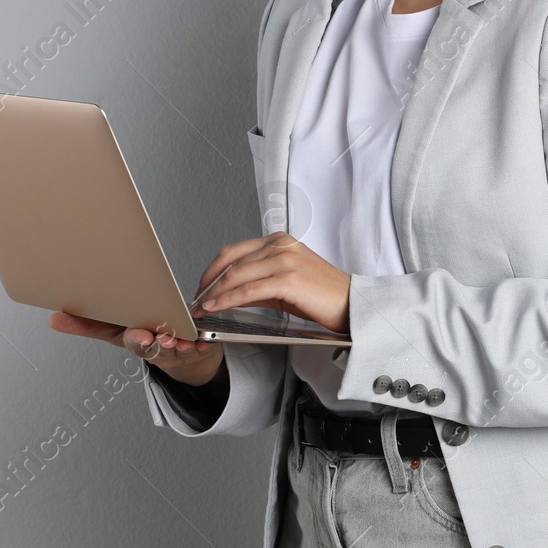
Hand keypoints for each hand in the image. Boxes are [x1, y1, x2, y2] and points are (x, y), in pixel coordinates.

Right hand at [46, 311, 225, 386]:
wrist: (190, 360)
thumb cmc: (151, 336)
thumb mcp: (117, 330)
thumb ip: (88, 324)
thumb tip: (53, 319)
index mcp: (129, 337)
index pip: (111, 334)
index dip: (103, 331)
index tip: (112, 329)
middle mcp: (149, 347)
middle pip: (143, 345)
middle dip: (144, 341)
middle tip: (145, 336)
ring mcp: (173, 351)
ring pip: (171, 349)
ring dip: (172, 344)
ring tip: (173, 339)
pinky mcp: (197, 349)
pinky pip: (200, 347)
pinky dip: (200, 344)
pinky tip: (200, 341)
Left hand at [196, 233, 350, 335]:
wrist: (351, 304)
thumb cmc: (323, 296)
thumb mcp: (286, 283)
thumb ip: (258, 283)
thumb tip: (231, 293)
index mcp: (280, 241)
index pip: (234, 250)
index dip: (212, 269)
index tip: (201, 286)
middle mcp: (281, 245)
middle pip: (231, 261)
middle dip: (208, 282)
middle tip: (196, 299)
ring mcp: (285, 260)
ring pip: (237, 274)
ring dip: (213, 292)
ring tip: (201, 307)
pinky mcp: (288, 279)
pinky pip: (248, 290)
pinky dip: (227, 299)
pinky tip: (216, 307)